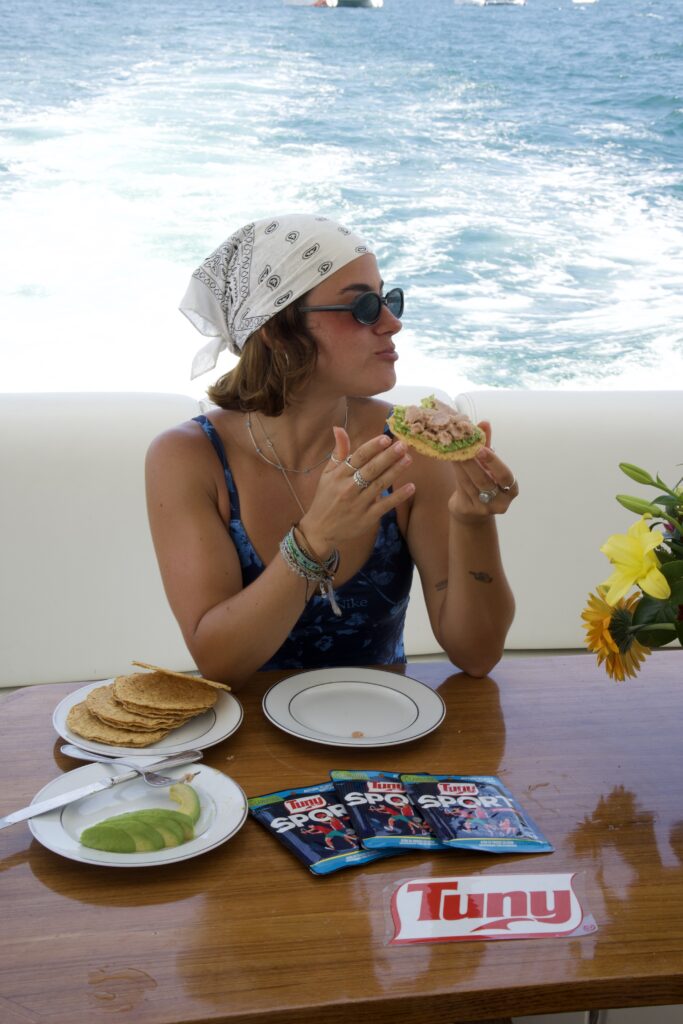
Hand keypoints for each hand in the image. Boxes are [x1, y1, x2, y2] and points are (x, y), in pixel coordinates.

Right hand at [299, 427, 414, 555]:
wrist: (320, 530)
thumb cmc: (325, 499)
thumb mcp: (327, 474)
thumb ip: (338, 453)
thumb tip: (339, 428)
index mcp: (339, 476)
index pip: (357, 457)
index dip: (372, 447)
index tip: (386, 438)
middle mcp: (348, 488)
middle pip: (371, 469)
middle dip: (388, 456)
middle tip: (403, 445)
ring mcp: (358, 504)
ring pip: (379, 485)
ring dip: (395, 472)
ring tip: (408, 459)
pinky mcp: (367, 518)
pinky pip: (385, 505)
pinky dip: (398, 496)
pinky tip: (411, 487)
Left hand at [447, 421, 518, 523]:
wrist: (472, 510)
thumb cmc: (483, 482)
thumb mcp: (488, 465)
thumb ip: (487, 445)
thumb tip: (484, 422)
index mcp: (511, 489)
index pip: (505, 476)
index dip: (494, 463)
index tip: (481, 449)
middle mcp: (500, 501)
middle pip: (484, 481)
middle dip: (472, 463)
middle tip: (462, 447)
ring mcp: (484, 508)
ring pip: (470, 483)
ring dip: (460, 465)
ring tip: (452, 449)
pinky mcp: (469, 509)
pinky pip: (461, 487)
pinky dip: (456, 472)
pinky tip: (450, 460)